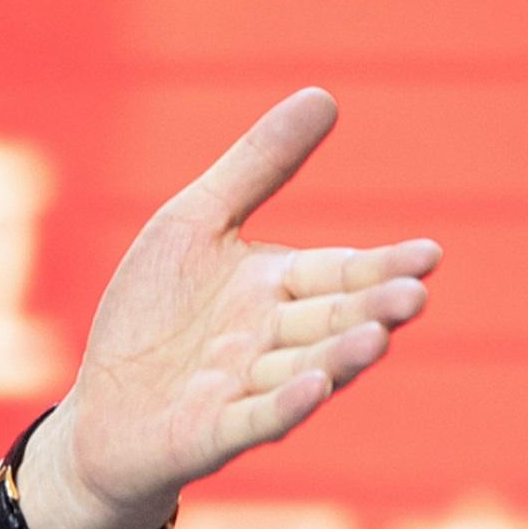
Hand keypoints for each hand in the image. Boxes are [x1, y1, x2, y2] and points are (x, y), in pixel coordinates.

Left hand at [32, 87, 438, 528]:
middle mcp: (272, 341)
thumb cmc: (152, 314)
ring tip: (378, 337)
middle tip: (414, 295)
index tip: (430, 254)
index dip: (385, 266)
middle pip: (333, 322)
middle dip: (372, 310)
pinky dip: (285, 405)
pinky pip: (254, 419)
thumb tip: (325, 95)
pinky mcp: (211, 433)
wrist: (97, 410)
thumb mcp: (194, 224)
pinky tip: (313, 388)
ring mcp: (246, 390)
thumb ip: (257, 167)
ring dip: (341, 357)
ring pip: (305, 370)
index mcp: (277, 289)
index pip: (342, 274)